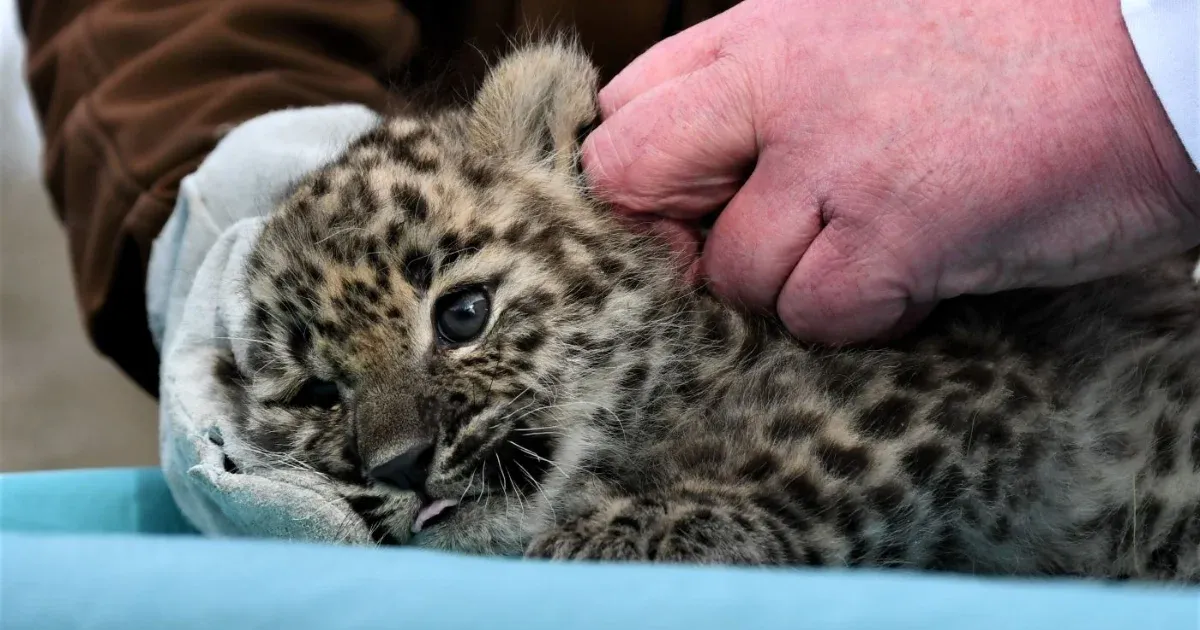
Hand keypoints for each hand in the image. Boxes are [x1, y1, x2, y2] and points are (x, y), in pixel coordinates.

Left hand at [584, 0, 1199, 343]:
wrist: (1155, 55)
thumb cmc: (1014, 50)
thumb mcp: (858, 32)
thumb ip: (768, 88)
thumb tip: (699, 174)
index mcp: (764, 31)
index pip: (625, 110)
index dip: (643, 177)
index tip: (694, 208)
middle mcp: (781, 84)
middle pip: (625, 176)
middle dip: (672, 238)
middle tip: (750, 252)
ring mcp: (835, 156)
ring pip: (730, 272)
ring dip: (791, 291)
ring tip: (875, 254)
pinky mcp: (897, 229)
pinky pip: (815, 315)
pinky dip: (861, 320)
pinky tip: (918, 276)